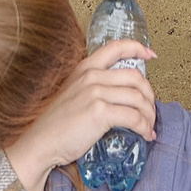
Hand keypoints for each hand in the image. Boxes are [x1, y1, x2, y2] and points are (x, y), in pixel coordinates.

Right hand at [2, 39, 156, 189]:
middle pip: (136, 77)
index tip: (150, 55)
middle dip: (149, 95)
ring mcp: (96, 92)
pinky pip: (134, 117)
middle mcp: (92, 76)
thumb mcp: (71, 94)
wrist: (39, 143)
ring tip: (149, 127)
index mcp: (84, 68)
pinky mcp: (100, 112)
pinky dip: (144, 127)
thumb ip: (91, 87)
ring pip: (138, 98)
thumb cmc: (54, 125)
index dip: (137, 48)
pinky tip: (144, 135)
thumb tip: (118, 95)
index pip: (116, 48)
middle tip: (150, 110)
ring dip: (149, 115)